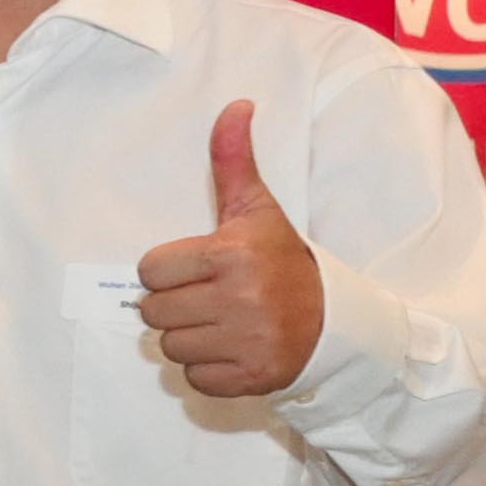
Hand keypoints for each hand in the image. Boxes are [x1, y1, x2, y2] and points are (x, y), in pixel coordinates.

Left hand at [134, 101, 324, 401]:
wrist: (335, 319)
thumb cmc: (283, 260)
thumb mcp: (257, 210)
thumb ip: (233, 161)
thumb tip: (235, 105)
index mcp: (231, 254)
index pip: (150, 271)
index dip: (170, 270)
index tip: (202, 268)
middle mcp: (238, 299)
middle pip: (153, 313)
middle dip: (176, 305)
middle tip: (211, 297)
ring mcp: (245, 341)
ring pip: (169, 348)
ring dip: (190, 338)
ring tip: (223, 323)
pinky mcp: (250, 377)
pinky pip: (193, 379)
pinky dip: (208, 370)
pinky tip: (233, 349)